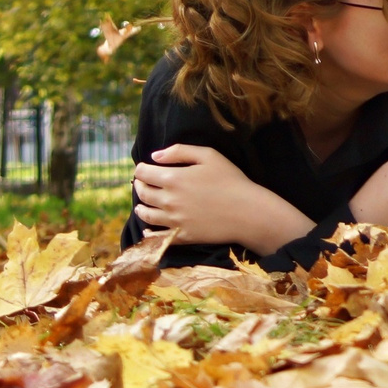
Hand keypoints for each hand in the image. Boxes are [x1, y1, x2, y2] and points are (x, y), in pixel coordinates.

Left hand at [131, 145, 313, 255]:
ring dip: (141, 207)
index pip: (143, 172)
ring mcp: (173, 220)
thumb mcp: (209, 156)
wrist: (247, 212)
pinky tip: (148, 228)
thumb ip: (180, 151)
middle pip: (142, 192)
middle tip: (143, 183)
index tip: (146, 168)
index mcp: (172, 179)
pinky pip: (157, 236)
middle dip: (140, 185)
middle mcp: (168, 200)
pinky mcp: (181, 235)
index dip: (142, 168)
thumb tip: (155, 156)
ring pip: (145, 214)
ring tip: (143, 204)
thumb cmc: (231, 180)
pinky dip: (149, 232)